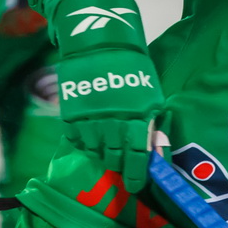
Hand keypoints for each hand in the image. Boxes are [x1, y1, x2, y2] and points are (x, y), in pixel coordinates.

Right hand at [52, 0, 162, 191]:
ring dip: (102, 155)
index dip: (137, 175)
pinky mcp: (72, 113)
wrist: (98, 41)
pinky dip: (85, 143)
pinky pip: (77, 140)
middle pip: (115, 157)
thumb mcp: (150, 94)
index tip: (136, 186)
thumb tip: (155, 151)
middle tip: (122, 168)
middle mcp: (113, 122)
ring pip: (95, 151)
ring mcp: (90, 118)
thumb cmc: (132, 67)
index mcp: (137, 116)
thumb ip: (151, 123)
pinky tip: (91, 137)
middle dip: (120, 166)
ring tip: (107, 150)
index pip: (139, 156)